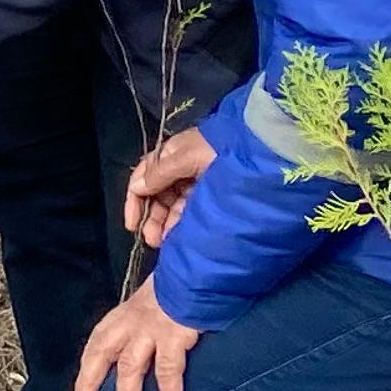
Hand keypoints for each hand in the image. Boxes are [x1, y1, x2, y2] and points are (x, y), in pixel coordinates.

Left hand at [75, 286, 203, 390]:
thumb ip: (151, 314)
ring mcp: (151, 328)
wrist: (202, 267)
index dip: (87, 369)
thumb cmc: (184, 280)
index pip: (98, 342)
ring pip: (130, 369)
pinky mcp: (173, 336)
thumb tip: (151, 328)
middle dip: (90, 383)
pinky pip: (168, 373)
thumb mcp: (159, 294)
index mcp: (127, 312)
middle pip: (102, 354)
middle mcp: (133, 320)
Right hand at [124, 123, 212, 244]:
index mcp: (169, 156)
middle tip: (152, 240)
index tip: (133, 225)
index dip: (134, 202)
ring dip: (164, 224)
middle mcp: (178, 170)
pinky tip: (177, 236)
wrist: (257, 148)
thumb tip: (137, 188)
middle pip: (156, 197)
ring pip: (171, 207)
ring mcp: (193, 183)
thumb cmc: (218, 148)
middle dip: (152, 218)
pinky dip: (179, 224)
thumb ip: (161, 173)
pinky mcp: (207, 196)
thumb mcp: (186, 156)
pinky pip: (187, 212)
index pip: (143, 179)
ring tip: (164, 242)